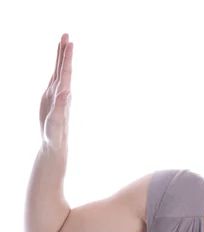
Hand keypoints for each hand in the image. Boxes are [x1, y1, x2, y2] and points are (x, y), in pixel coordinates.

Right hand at [40, 33, 72, 151]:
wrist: (55, 142)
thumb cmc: (56, 134)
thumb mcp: (56, 121)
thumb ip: (60, 106)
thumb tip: (65, 92)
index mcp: (63, 95)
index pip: (66, 73)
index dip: (67, 58)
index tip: (69, 43)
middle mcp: (62, 91)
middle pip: (63, 68)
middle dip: (64, 52)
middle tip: (66, 34)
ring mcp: (57, 93)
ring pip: (59, 70)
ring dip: (61, 57)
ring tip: (63, 41)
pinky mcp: (51, 96)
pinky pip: (54, 77)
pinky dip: (56, 67)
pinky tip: (58, 63)